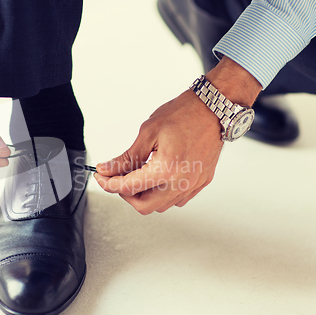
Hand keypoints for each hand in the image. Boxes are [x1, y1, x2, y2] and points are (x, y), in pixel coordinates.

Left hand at [95, 90, 222, 212]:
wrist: (213, 107)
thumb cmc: (184, 114)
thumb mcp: (148, 133)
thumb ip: (127, 157)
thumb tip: (108, 169)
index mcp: (166, 169)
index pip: (129, 187)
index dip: (109, 184)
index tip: (101, 177)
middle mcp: (181, 182)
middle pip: (144, 206)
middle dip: (126, 195)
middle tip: (118, 179)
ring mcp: (193, 184)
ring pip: (161, 206)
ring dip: (145, 195)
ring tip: (138, 176)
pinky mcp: (201, 182)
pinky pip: (177, 199)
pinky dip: (162, 194)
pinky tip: (157, 178)